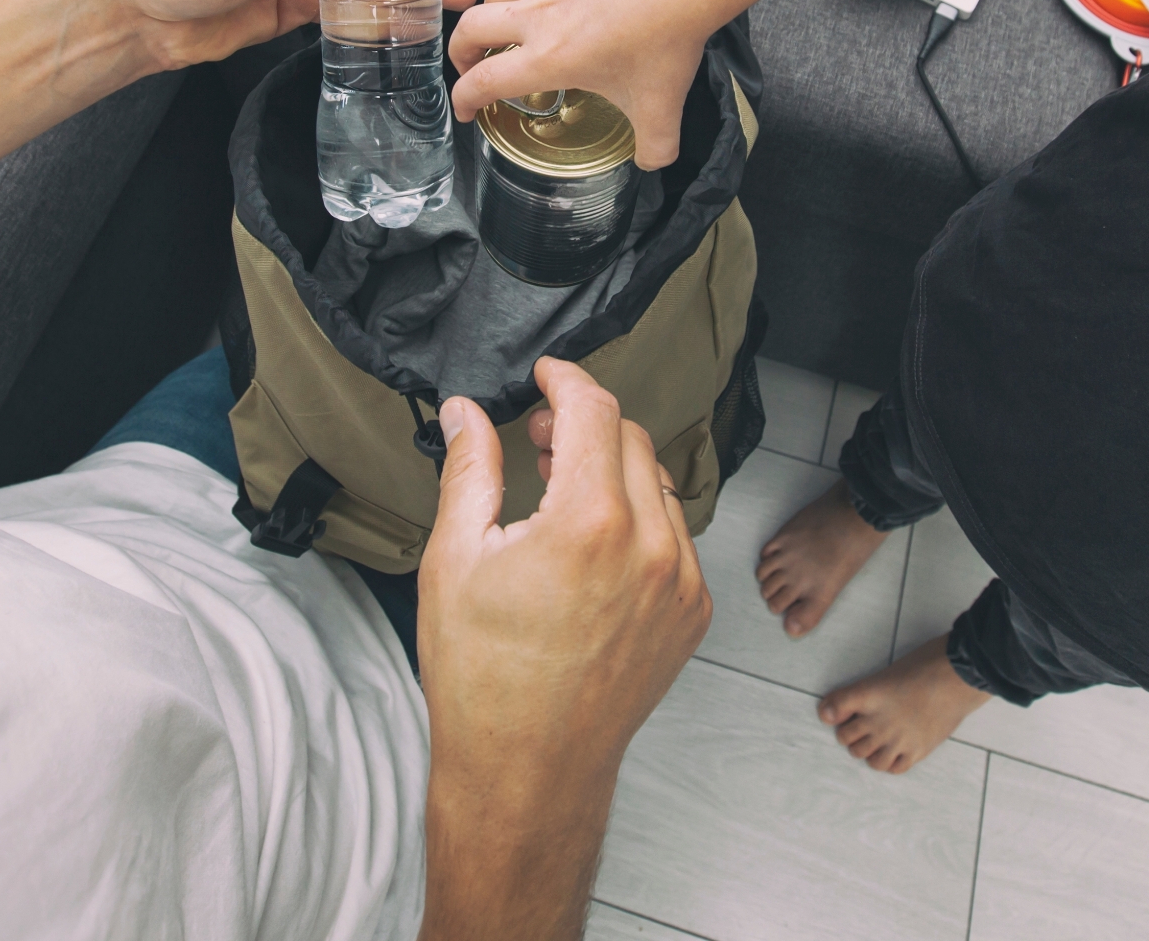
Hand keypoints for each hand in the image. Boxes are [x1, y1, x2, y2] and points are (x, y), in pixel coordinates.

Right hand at [415, 358, 710, 940]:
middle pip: (631, 439)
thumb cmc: (482, 678)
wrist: (527, 772)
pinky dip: (638, 521)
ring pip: (658, 485)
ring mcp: (681, 582)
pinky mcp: (692, 613)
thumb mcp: (455, 559)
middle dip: (585, 425)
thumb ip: (469, 469)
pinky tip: (591, 546)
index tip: (545, 375)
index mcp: (590, 522)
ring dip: (613, 472)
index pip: (595, 409)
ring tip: (559, 493)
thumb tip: (466, 412)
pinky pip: (674, 536)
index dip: (566, 379)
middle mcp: (651, 545)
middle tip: (538, 442)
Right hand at [446, 0, 710, 168]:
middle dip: (459, 52)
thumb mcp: (661, 106)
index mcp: (547, 58)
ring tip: (505, 31)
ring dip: (488, 14)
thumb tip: (653, 162)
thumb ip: (655, 146)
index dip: (464, 100)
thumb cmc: (666, 39)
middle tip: (473, 68)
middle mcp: (537, 17)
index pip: (481, 80)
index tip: (467, 112)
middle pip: (469, 27)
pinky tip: (557, 5)